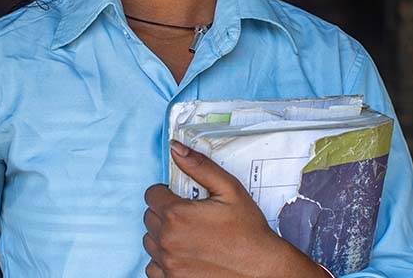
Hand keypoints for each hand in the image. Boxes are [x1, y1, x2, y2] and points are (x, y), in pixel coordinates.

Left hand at [143, 140, 327, 277]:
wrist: (263, 271)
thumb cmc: (248, 230)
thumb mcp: (228, 189)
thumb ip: (198, 165)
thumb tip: (175, 147)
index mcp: (176, 215)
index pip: (151, 194)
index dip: (166, 193)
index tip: (182, 198)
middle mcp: (167, 241)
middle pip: (149, 217)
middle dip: (165, 212)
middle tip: (189, 216)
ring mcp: (168, 266)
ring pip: (150, 242)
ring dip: (162, 236)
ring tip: (188, 235)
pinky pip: (153, 267)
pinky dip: (164, 260)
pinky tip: (184, 255)